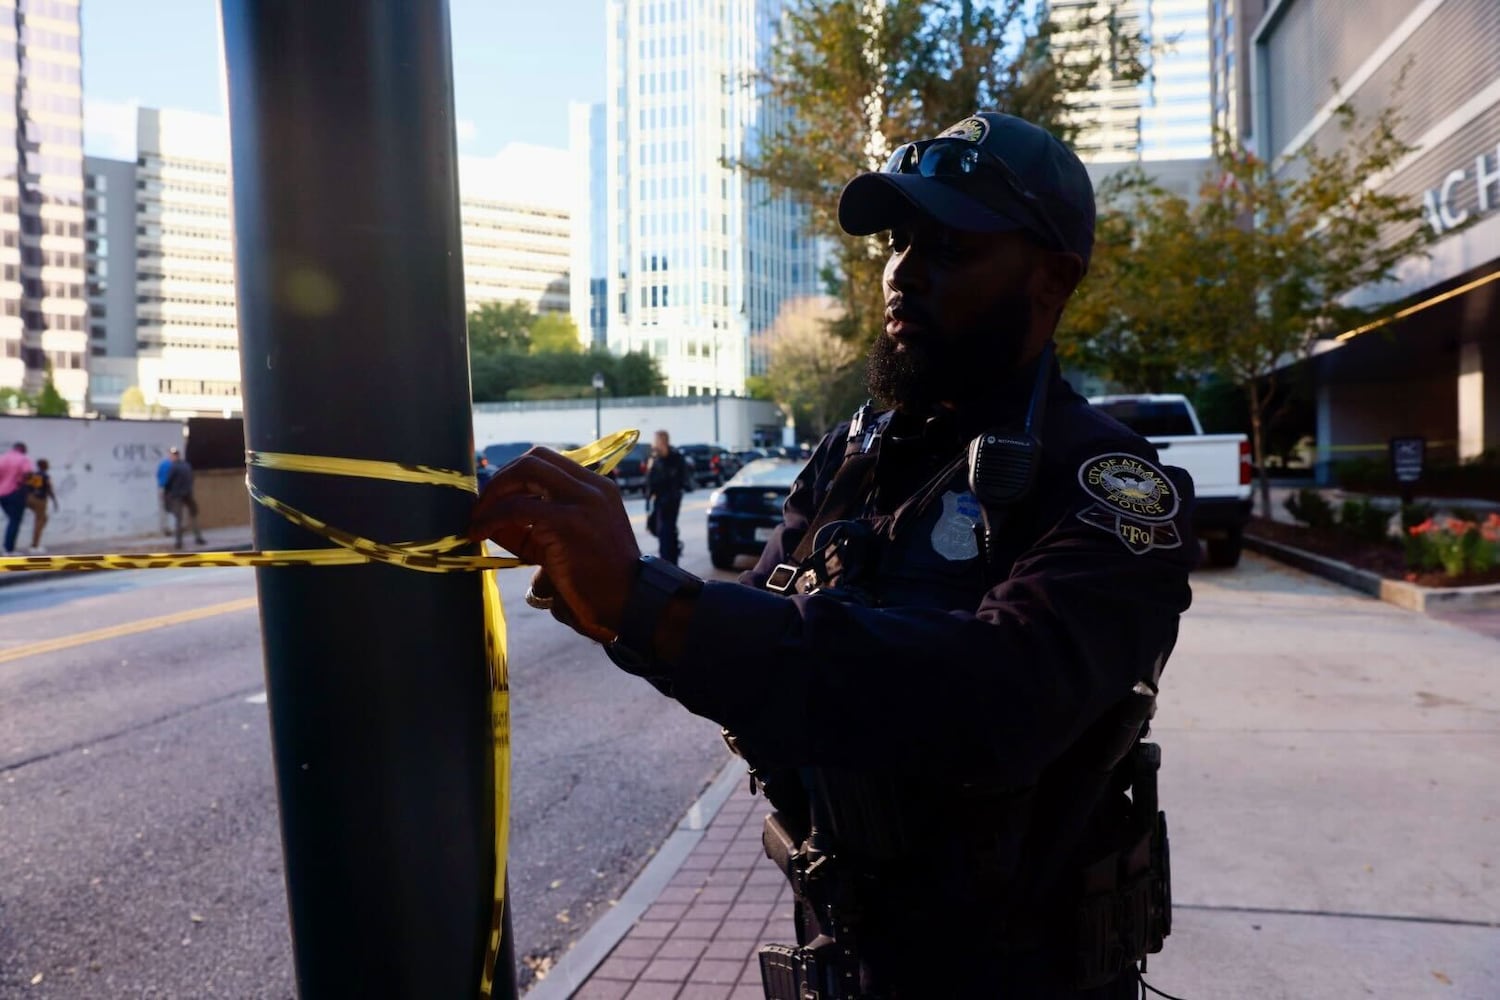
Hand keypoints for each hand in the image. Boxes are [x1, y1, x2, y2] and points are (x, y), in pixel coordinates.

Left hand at [467, 448, 640, 643]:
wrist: (630, 602)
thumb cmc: (599, 581)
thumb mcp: (566, 544)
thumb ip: (534, 529)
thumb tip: (491, 520)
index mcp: (598, 488)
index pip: (548, 462)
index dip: (515, 475)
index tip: (497, 497)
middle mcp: (592, 487)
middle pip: (534, 458)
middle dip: (501, 478)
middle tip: (483, 505)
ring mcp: (581, 501)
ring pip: (525, 471)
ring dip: (493, 493)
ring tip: (477, 519)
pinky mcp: (567, 522)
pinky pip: (516, 509)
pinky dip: (491, 517)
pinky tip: (478, 533)